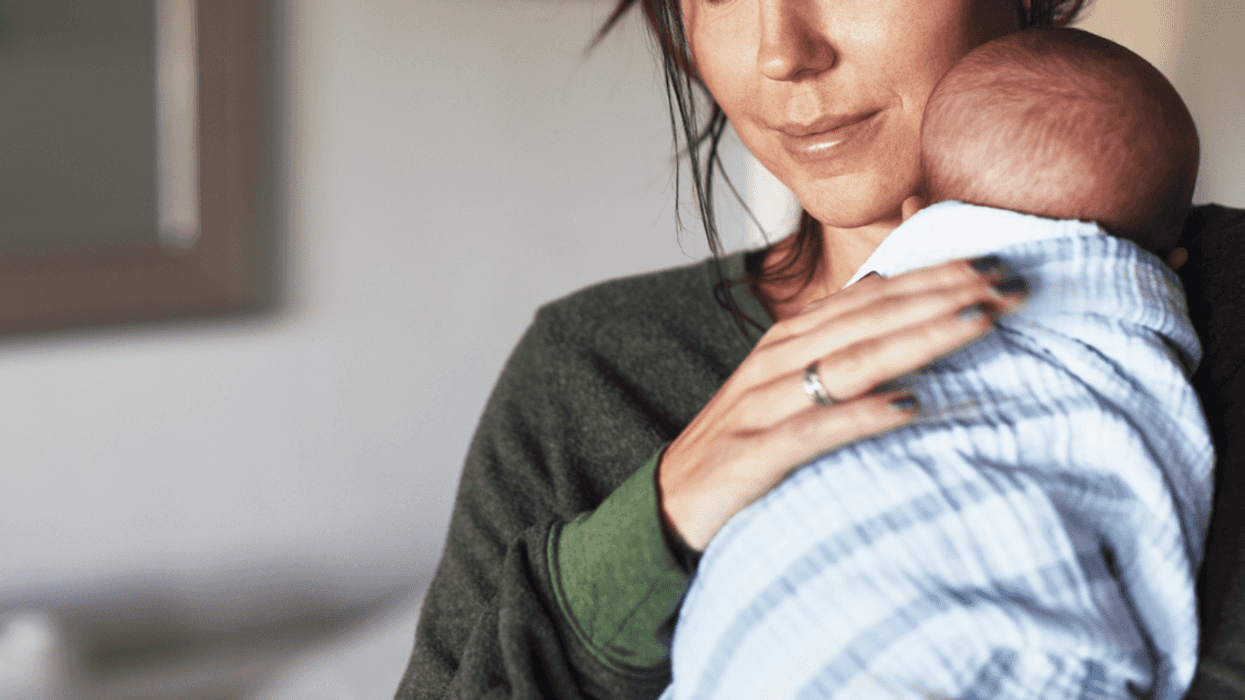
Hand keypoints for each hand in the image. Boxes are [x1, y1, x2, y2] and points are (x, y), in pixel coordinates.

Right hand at [657, 257, 1027, 550]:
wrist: (670, 505)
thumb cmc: (741, 444)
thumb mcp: (786, 386)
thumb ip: (835, 347)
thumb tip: (897, 301)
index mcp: (788, 339)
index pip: (871, 295)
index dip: (933, 275)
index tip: (996, 264)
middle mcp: (777, 362)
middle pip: (870, 317)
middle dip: (943, 295)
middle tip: (1008, 283)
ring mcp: (764, 405)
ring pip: (851, 360)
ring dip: (919, 338)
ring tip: (978, 321)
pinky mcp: (754, 454)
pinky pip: (816, 430)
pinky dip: (863, 416)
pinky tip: (910, 407)